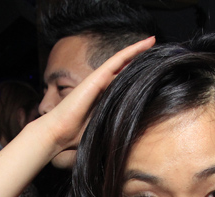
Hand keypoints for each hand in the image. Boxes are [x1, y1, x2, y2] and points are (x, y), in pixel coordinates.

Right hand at [38, 36, 154, 153]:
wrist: (57, 133)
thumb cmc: (75, 137)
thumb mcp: (103, 130)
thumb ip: (115, 126)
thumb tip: (135, 134)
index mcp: (103, 99)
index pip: (123, 84)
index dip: (136, 77)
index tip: (152, 75)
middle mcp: (102, 87)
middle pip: (124, 70)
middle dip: (139, 61)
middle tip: (156, 54)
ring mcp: (99, 80)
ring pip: (122, 61)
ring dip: (138, 50)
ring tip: (153, 41)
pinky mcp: (97, 77)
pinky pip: (118, 59)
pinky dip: (132, 50)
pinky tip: (146, 43)